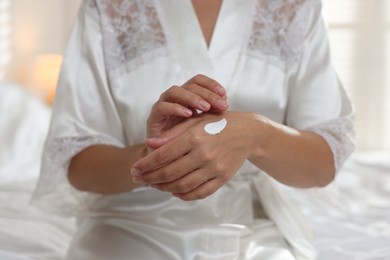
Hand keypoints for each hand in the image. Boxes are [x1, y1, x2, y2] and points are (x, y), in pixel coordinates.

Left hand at [133, 112, 262, 200]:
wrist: (248, 133)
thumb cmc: (218, 124)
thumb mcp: (194, 122)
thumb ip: (171, 135)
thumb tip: (149, 144)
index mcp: (194, 137)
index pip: (163, 155)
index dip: (146, 164)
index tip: (134, 169)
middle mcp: (204, 154)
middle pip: (169, 173)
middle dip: (150, 178)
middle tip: (139, 179)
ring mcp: (214, 168)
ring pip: (182, 185)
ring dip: (164, 188)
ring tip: (154, 185)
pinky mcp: (223, 178)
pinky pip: (199, 192)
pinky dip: (184, 195)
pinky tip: (174, 191)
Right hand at [147, 74, 228, 139]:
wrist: (167, 160)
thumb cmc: (187, 142)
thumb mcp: (202, 126)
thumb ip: (211, 113)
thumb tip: (225, 104)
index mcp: (187, 96)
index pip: (198, 81)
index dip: (211, 84)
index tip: (224, 95)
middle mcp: (174, 98)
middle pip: (190, 85)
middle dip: (207, 93)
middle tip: (221, 104)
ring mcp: (163, 106)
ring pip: (175, 91)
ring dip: (192, 98)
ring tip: (205, 107)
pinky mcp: (153, 118)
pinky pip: (162, 107)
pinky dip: (175, 108)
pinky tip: (189, 114)